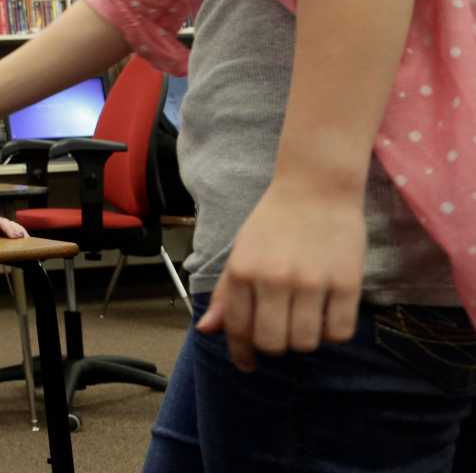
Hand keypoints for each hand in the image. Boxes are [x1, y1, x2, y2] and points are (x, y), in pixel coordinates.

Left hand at [196, 178, 365, 371]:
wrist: (316, 188)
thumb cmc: (273, 223)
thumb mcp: (241, 252)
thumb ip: (226, 294)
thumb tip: (206, 330)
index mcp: (242, 270)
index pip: (239, 329)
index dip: (242, 353)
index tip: (247, 364)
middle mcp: (274, 278)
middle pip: (273, 344)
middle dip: (274, 347)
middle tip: (280, 333)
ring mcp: (311, 282)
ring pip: (305, 343)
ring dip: (304, 340)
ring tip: (304, 320)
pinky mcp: (346, 283)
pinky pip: (339, 333)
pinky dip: (332, 333)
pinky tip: (327, 316)